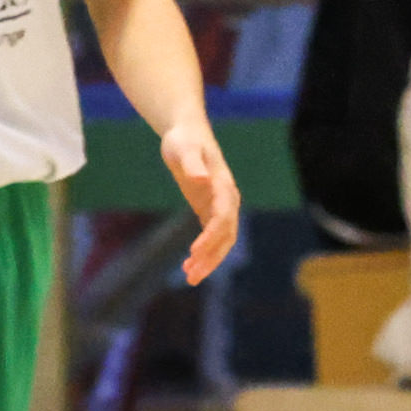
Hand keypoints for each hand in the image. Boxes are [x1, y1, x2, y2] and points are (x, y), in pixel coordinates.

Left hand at [161, 115, 241, 284]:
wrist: (186, 133)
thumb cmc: (184, 139)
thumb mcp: (184, 148)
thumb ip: (192, 163)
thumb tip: (201, 179)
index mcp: (224, 186)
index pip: (223, 217)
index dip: (211, 236)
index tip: (194, 252)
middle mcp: (226, 199)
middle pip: (226, 235)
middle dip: (211, 256)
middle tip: (192, 275)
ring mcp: (219, 206)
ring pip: (221, 240)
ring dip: (209, 260)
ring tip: (189, 277)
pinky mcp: (208, 209)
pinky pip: (211, 236)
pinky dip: (203, 252)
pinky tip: (188, 265)